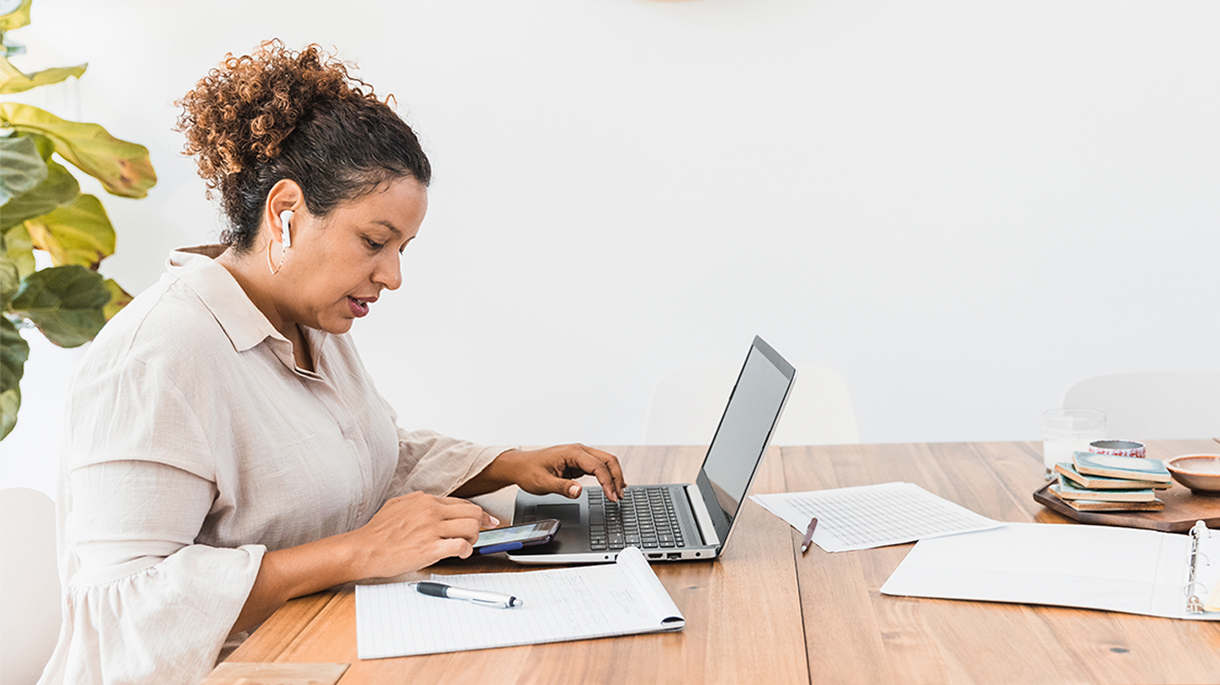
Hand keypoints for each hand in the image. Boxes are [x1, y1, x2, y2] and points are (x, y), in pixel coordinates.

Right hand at [345, 491, 496, 578]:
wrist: (364, 549)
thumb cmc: (376, 532)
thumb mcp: (397, 505)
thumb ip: (416, 502)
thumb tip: (428, 502)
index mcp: (425, 501)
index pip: (461, 502)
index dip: (478, 512)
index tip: (486, 518)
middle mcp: (431, 511)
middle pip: (472, 512)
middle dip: (482, 522)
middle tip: (485, 531)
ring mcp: (432, 529)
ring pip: (471, 527)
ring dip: (475, 537)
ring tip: (467, 544)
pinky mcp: (431, 548)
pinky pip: (461, 545)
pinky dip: (467, 550)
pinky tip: (461, 554)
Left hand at [487, 444, 626, 501]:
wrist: (520, 466)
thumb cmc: (529, 471)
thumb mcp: (543, 483)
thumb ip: (562, 487)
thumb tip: (579, 491)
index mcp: (571, 452)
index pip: (598, 466)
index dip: (608, 483)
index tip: (612, 497)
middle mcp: (578, 450)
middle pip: (607, 460)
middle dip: (616, 478)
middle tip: (619, 496)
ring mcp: (580, 455)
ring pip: (605, 462)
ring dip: (614, 476)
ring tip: (619, 493)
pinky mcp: (578, 462)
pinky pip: (598, 467)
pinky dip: (607, 476)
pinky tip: (611, 486)